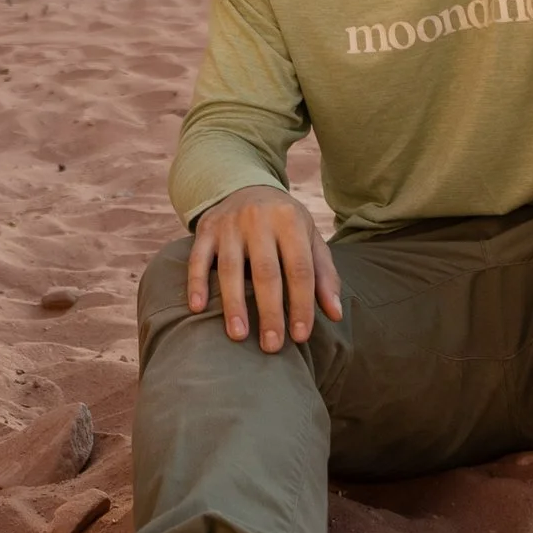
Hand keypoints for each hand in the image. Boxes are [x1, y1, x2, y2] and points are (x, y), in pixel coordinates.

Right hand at [186, 187, 343, 351]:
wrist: (246, 185)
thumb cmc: (285, 224)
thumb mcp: (310, 239)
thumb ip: (324, 276)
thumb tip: (335, 315)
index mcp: (290, 221)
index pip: (299, 269)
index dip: (301, 304)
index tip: (301, 337)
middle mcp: (259, 219)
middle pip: (266, 272)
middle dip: (270, 311)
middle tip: (272, 347)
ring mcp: (229, 224)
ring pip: (230, 268)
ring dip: (233, 304)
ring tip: (238, 336)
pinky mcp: (206, 228)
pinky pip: (198, 258)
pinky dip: (196, 282)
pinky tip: (197, 308)